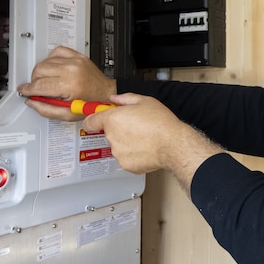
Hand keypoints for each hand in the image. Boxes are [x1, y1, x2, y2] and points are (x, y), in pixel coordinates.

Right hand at [19, 46, 116, 120]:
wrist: (106, 93)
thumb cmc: (91, 104)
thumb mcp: (68, 114)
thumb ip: (47, 110)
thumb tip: (31, 101)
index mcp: (70, 85)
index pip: (39, 85)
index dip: (28, 89)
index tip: (23, 90)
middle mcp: (72, 70)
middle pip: (39, 70)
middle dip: (34, 81)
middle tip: (37, 88)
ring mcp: (75, 61)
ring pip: (45, 61)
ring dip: (42, 71)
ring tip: (47, 80)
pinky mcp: (77, 55)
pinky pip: (56, 51)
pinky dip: (51, 59)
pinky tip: (54, 68)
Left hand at [83, 93, 223, 188]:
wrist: (173, 144)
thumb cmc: (161, 123)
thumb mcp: (144, 101)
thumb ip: (125, 98)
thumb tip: (115, 99)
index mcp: (112, 119)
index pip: (90, 121)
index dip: (93, 120)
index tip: (95, 120)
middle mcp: (112, 136)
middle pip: (108, 133)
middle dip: (118, 130)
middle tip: (135, 126)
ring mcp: (118, 152)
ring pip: (117, 146)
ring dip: (126, 143)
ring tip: (144, 138)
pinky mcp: (126, 164)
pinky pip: (126, 158)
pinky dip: (133, 155)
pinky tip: (145, 148)